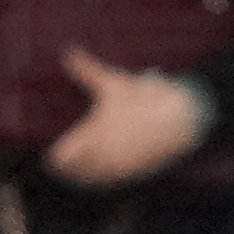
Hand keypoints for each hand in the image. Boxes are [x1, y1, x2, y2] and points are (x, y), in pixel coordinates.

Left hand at [43, 47, 207, 189]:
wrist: (180, 117)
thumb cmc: (144, 98)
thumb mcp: (114, 82)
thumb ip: (86, 69)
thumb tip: (68, 50)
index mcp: (93, 135)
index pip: (61, 159)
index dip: (54, 157)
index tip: (52, 154)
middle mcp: (103, 156)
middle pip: (73, 175)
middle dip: (66, 169)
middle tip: (61, 164)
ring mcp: (119, 167)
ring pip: (92, 182)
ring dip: (83, 177)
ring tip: (78, 169)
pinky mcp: (134, 173)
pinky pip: (111, 183)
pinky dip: (102, 180)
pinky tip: (102, 171)